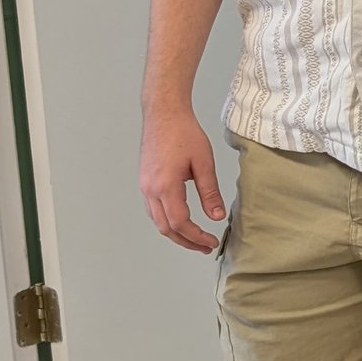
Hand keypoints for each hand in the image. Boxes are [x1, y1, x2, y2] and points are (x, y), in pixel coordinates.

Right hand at [140, 102, 225, 251]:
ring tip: (196, 238)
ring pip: (157, 220)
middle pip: (165, 228)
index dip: (196, 237)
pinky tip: (181, 221)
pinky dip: (167, 221)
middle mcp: (150, 189)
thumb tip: (216, 216)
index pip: (180, 223)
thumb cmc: (184, 133)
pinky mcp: (145, 181)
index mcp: (165, 186)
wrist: (163, 114)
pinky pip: (153, 209)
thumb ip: (209, 192)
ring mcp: (144, 186)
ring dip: (175, 233)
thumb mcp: (204, 162)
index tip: (211, 242)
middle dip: (186, 241)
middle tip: (205, 246)